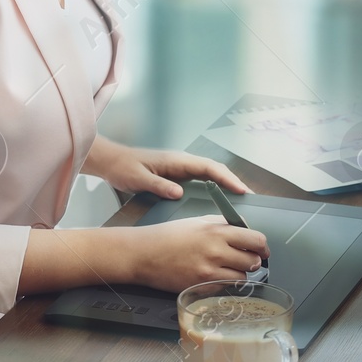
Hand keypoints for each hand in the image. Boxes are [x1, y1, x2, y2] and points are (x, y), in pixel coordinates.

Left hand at [84, 139, 251, 198]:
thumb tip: (179, 192)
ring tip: (241, 200)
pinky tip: (219, 199)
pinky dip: (214, 187)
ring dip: (226, 184)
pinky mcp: (177, 174)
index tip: (241, 190)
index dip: (227, 178)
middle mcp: (183, 162)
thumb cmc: (124, 168)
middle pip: (215, 170)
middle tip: (249, 198)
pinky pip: (202, 180)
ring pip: (210, 174)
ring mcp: (181, 167)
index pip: (209, 167)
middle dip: (233, 182)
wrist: (112, 162)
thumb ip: (159, 186)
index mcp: (177, 161)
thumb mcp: (139, 179)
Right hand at [128, 216, 269, 290]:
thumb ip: (223, 224)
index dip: (262, 246)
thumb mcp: (198, 221)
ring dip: (240, 274)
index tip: (261, 248)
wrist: (144, 254)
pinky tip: (215, 275)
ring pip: (243, 279)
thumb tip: (244, 228)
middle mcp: (216, 252)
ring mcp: (209, 272)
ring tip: (229, 268)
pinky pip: (226, 288)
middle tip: (246, 259)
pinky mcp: (201, 288)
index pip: (256, 240)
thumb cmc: (168, 236)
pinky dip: (225, 283)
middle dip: (253, 260)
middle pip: (253, 262)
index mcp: (217, 232)